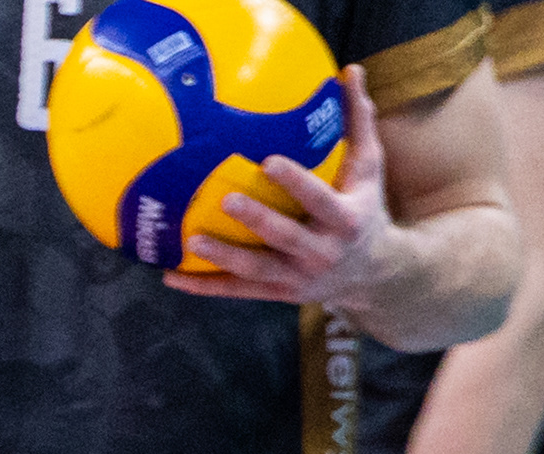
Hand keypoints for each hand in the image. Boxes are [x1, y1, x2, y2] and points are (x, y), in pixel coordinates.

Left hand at [167, 75, 398, 320]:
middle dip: (257, 220)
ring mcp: (297, 278)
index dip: (296, 183)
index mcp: (345, 219)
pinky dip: (203, 286)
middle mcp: (321, 252)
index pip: (320, 200)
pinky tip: (170, 276)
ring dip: (222, 257)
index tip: (270, 162)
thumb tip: (350, 70)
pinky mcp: (276, 294)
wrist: (374, 273)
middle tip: (225, 198)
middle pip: (285, 237)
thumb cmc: (364, 208)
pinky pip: (235, 291)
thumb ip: (358, 122)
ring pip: (255, 270)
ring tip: (191, 240)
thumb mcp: (369, 169)